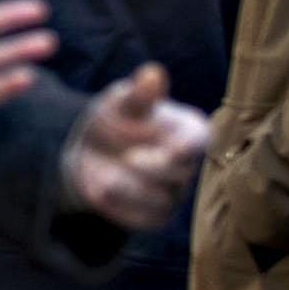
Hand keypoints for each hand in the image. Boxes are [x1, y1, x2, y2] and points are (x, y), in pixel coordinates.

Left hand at [64, 64, 210, 229]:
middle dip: (153, 166)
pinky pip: (144, 217)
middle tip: (127, 157)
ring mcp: (174, 192)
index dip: (187, 147)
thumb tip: (152, 72)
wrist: (88, 154)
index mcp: (188, 130)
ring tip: (106, 175)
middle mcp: (188, 164)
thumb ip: (138, 95)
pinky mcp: (156, 215)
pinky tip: (102, 189)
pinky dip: (119, 204)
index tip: (171, 148)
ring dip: (129, 186)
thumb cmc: (114, 120)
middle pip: (181, 172)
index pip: (200, 141)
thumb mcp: (119, 103)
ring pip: (161, 198)